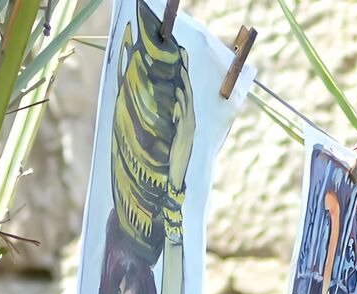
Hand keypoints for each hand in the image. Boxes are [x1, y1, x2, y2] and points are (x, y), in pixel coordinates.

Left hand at [167, 68, 195, 183]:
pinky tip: (178, 94)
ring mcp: (187, 127)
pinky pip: (183, 116)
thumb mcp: (170, 132)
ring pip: (187, 102)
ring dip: (185, 86)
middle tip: (183, 56)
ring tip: (181, 71)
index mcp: (186, 118)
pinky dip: (181, 105)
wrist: (175, 173)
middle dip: (186, 75)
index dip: (184, 76)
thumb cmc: (171, 154)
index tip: (181, 58)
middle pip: (188, 93)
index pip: (185, 92)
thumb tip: (167, 105)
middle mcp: (189, 120)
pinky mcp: (183, 134)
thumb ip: (170, 118)